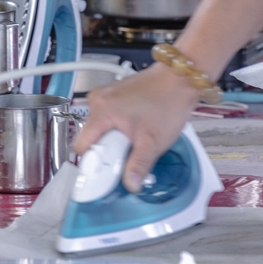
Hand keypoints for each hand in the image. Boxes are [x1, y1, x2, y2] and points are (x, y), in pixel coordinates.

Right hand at [73, 65, 199, 192]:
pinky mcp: (114, 95)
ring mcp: (105, 96)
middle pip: (91, 138)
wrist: (181, 78)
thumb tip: (130, 185)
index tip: (106, 172)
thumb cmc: (168, 102)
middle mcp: (98, 101)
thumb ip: (138, 165)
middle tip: (128, 154)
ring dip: (114, 140)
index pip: (82, 146)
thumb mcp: (153, 142)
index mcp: (101, 111)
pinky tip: (136, 128)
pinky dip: (118, 128)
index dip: (93, 163)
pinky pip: (108, 119)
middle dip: (108, 151)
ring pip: (101, 129)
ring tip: (135, 139)